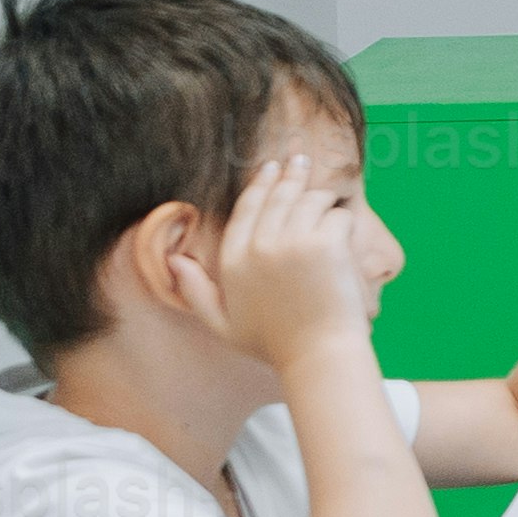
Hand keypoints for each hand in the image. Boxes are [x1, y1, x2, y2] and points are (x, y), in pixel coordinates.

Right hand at [192, 147, 393, 366]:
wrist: (318, 357)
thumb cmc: (275, 345)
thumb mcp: (223, 325)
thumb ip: (195, 292)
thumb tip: (173, 261)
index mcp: (233, 261)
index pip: (246, 208)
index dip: (259, 184)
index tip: (269, 168)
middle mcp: (258, 247)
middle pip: (278, 196)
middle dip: (291, 174)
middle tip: (300, 160)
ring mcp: (291, 242)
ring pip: (310, 200)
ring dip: (322, 201)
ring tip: (327, 202)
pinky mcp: (324, 243)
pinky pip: (337, 215)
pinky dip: (343, 222)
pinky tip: (344, 234)